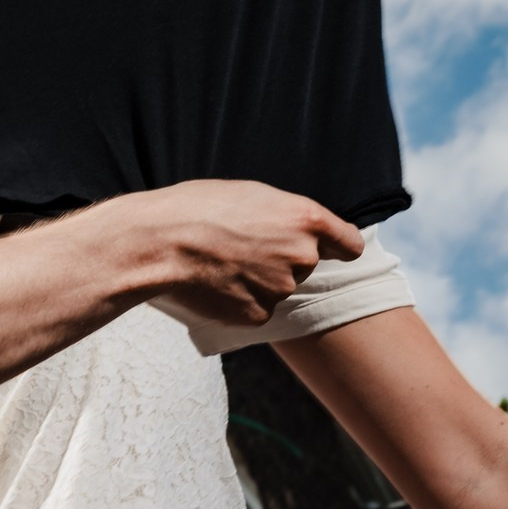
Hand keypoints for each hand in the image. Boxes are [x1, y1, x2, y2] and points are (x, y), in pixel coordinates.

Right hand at [118, 179, 363, 325]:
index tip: (330, 249)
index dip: (338, 246)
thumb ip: (284, 216)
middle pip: (306, 263)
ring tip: (222, 263)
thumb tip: (293, 230)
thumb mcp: (251, 195)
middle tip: (242, 247)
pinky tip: (216, 284)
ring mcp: (281, 289)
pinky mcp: (258, 314)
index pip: (349, 243)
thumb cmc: (196, 208)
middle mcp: (302, 256)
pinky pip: (258, 308)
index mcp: (306, 220)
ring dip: (259, 280)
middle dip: (281, 258)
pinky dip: (241, 301)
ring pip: (279, 287)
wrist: (158, 242)